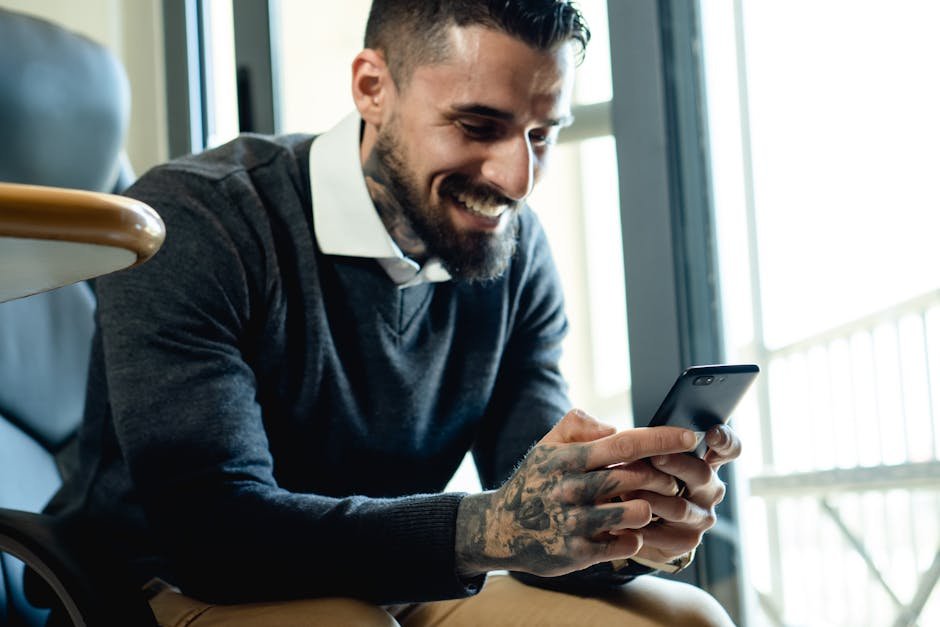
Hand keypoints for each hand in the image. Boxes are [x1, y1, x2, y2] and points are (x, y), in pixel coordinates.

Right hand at [455, 409, 697, 577]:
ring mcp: (572, 523)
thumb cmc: (535, 482)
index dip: (660, 439)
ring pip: (635, 512)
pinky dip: (635, 536)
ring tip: (649, 504)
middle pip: (635, 478)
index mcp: (566, 459)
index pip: (622, 444)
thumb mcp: (547, 446)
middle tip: (672, 478)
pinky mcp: (576, 553)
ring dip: (651, 507)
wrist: (500, 529)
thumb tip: (612, 426)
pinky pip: (625, 544)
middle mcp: (569, 490)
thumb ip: (577, 425)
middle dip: (662, 476)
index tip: (688, 435)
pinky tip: (628, 530)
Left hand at [623, 424, 741, 563]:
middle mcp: (710, 489)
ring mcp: (702, 516)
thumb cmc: (643, 478)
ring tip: (624, 492)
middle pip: (701, 474)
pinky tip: (623, 522)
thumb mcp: (646, 456)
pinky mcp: (689, 540)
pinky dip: (642, 528)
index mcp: (706, 462)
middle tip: (654, 457)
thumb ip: (648, 443)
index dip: (724, 440)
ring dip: (650, 498)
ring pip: (680, 508)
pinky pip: (666, 536)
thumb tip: (617, 429)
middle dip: (675, 464)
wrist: (638, 522)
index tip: (711, 433)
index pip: (728, 448)